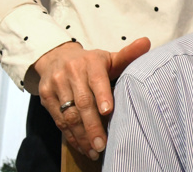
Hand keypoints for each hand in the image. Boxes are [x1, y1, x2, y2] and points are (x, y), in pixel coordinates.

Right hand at [32, 37, 150, 159]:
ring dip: (82, 135)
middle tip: (102, 144)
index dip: (102, 96)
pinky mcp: (46, 97)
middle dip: (93, 125)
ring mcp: (56, 85)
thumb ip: (127, 55)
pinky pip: (58, 120)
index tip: (108, 111)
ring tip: (94, 150)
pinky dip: (71, 135)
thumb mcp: (109, 58)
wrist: (56, 57)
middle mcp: (71, 73)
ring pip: (69, 114)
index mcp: (91, 62)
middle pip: (82, 102)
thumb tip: (147, 42)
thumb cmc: (90, 62)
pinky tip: (81, 146)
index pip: (97, 80)